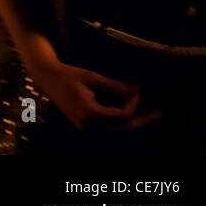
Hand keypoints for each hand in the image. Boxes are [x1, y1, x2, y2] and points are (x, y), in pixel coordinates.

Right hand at [27, 56, 159, 131]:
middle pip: (122, 129)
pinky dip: (121, 122)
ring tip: (149, 116)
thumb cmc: (67, 74)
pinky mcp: (84, 126)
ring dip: (132, 123)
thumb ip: (113, 86)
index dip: (133, 103)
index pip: (121, 115)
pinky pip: (108, 128)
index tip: (137, 89)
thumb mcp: (91, 77)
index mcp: (89, 113)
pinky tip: (130, 114)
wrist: (46, 78)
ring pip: (116, 131)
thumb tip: (135, 89)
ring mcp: (85, 128)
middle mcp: (88, 125)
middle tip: (159, 114)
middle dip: (141, 120)